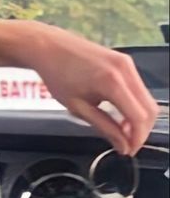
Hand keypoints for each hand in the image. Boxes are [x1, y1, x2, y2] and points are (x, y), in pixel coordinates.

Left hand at [0, 18, 158, 154]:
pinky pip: (139, 88)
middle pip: (149, 109)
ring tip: (120, 129)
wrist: (47, 47)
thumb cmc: (57, 73)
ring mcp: (126, 63)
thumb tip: (122, 144)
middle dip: (141, 130)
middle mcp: (124, 69)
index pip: (139, 117)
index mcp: (112, 81)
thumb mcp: (78, 107)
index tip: (128, 150)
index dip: (137, 138)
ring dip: (139, 117)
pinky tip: (119, 112)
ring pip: (147, 99)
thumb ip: (105, 127)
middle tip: (126, 143)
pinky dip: (134, 103)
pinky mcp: (124, 61)